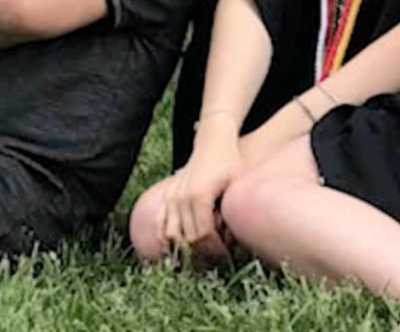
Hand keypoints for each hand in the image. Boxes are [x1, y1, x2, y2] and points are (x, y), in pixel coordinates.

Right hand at [161, 118, 244, 251]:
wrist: (214, 140)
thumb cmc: (231, 161)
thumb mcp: (236, 184)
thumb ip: (232, 211)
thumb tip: (235, 241)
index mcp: (200, 196)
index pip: (203, 235)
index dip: (214, 249)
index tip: (226, 256)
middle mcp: (182, 197)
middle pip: (188, 238)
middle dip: (203, 252)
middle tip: (216, 260)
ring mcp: (173, 196)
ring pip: (172, 235)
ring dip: (185, 247)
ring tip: (201, 254)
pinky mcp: (168, 194)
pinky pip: (162, 223)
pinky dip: (167, 238)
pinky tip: (177, 248)